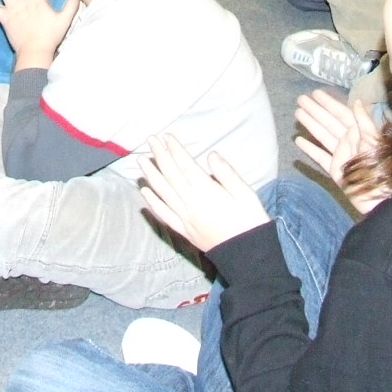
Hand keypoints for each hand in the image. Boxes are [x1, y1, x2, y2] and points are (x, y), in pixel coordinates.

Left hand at [137, 134, 270, 254]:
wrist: (247, 255)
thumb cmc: (250, 221)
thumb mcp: (245, 193)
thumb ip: (226, 173)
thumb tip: (211, 155)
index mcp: (207, 192)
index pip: (185, 166)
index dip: (175, 150)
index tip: (166, 137)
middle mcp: (191, 203)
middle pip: (171, 175)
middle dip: (160, 156)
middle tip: (151, 139)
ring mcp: (185, 218)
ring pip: (163, 193)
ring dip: (151, 175)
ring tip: (141, 161)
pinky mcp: (184, 231)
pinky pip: (164, 214)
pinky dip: (153, 203)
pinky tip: (145, 192)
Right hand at [294, 89, 391, 213]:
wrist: (380, 198)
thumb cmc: (379, 168)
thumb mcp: (373, 141)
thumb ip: (364, 122)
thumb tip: (356, 101)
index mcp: (360, 133)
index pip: (341, 114)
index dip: (328, 103)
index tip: (315, 93)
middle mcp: (349, 142)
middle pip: (329, 123)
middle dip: (315, 111)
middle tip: (300, 99)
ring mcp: (341, 156)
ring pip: (323, 136)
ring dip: (310, 125)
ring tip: (297, 113)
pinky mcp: (335, 171)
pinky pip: (320, 157)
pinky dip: (310, 149)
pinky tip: (299, 141)